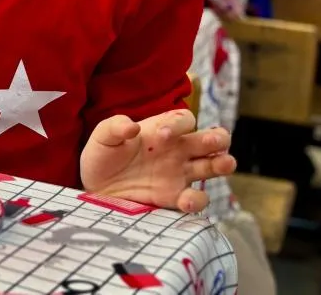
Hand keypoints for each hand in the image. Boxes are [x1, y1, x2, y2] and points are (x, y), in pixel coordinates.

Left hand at [80, 110, 235, 212]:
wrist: (95, 187)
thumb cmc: (102, 155)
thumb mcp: (103, 137)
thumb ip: (114, 127)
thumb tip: (132, 127)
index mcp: (162, 130)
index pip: (185, 119)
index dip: (179, 124)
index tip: (163, 136)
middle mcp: (177, 151)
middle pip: (211, 140)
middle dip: (218, 139)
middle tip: (213, 143)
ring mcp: (179, 174)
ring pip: (213, 166)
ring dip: (223, 164)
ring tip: (225, 163)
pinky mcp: (174, 198)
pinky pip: (196, 198)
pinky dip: (197, 200)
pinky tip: (187, 200)